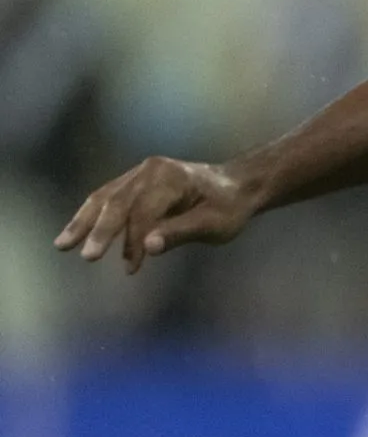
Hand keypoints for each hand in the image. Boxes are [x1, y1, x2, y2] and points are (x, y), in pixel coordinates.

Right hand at [53, 156, 262, 273]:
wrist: (236, 186)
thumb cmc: (229, 208)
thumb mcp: (215, 225)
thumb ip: (181, 233)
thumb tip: (148, 247)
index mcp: (171, 178)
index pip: (143, 211)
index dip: (134, 240)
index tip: (132, 266)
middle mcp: (150, 170)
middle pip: (117, 202)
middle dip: (99, 230)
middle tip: (86, 256)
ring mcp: (140, 173)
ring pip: (105, 198)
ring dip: (83, 222)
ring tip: (62, 245)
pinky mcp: (134, 181)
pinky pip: (108, 198)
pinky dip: (93, 216)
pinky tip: (78, 233)